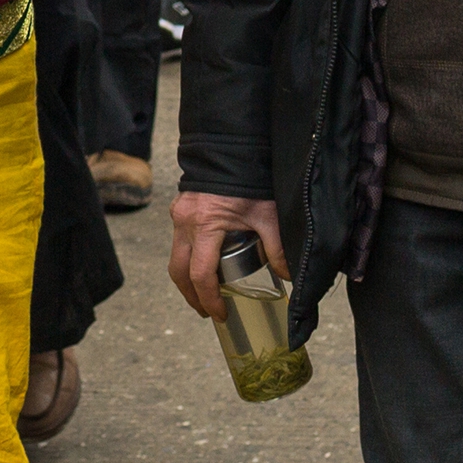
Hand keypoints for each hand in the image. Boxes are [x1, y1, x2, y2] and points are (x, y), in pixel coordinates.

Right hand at [168, 190, 282, 322]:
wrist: (228, 149)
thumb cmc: (247, 179)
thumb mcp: (267, 215)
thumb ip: (277, 247)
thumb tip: (287, 276)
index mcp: (205, 226)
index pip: (201, 274)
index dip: (209, 299)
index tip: (221, 314)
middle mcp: (185, 223)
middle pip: (179, 272)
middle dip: (192, 297)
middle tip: (207, 312)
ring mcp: (178, 216)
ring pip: (175, 258)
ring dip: (187, 280)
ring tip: (204, 295)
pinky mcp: (179, 209)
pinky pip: (178, 242)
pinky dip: (188, 259)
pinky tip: (203, 265)